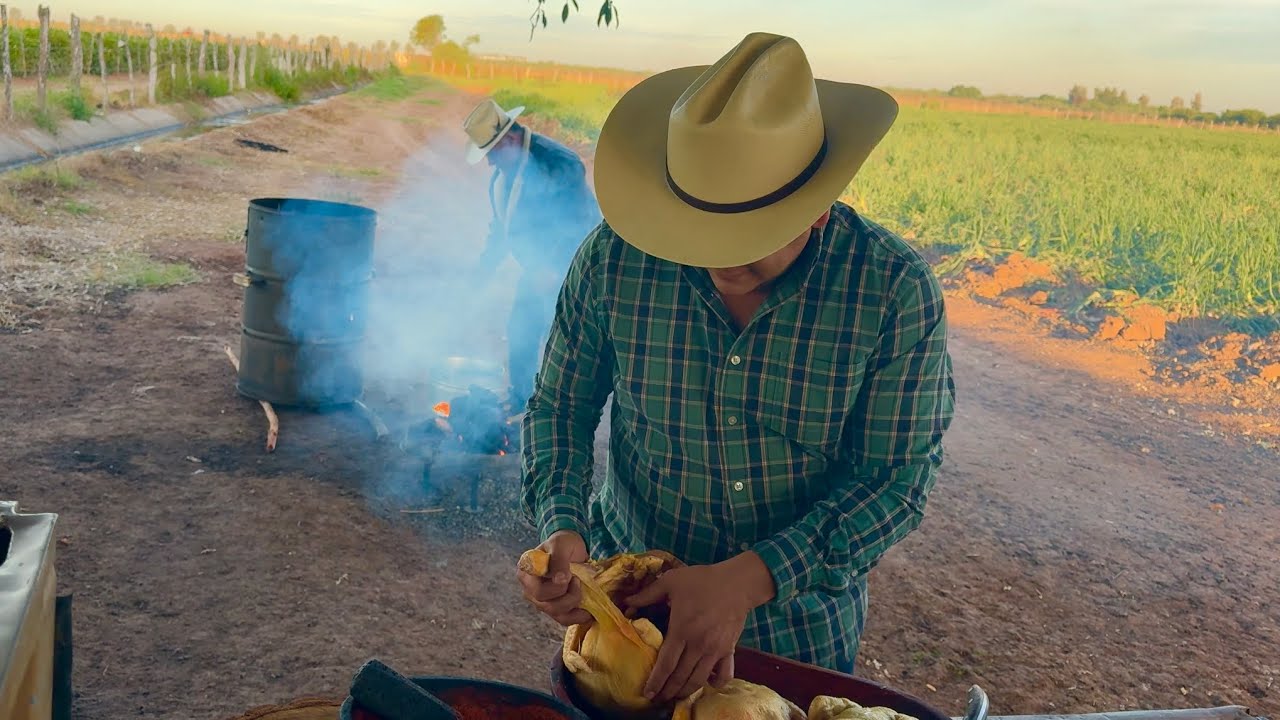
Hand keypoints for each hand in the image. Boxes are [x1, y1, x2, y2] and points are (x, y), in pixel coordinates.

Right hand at [516, 530, 590, 626]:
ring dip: (574, 602)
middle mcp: (530, 590)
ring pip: (556, 613)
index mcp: (526, 573)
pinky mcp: (555, 609)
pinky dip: (578, 617)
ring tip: (580, 586)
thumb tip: (559, 580)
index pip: (536, 588)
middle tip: (577, 579)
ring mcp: (542, 601)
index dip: (555, 587)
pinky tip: (589, 612)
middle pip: (545, 604)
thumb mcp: (560, 544)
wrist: (572, 548)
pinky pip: (564, 619)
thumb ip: (558, 559)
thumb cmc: (563, 543)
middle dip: (567, 594)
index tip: (569, 574)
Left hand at [623, 552, 776, 702]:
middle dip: (667, 691)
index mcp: (682, 630)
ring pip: (699, 680)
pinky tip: (706, 684)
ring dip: (686, 691)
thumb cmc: (703, 580)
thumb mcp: (671, 581)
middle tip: (657, 699)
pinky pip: (724, 675)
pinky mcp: (729, 650)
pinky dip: (715, 684)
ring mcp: (715, 650)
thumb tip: (626, 604)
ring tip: (675, 696)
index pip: (666, 664)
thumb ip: (648, 594)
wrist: (738, 583)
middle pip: (681, 677)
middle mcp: (698, 645)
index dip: (656, 681)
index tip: (647, 693)